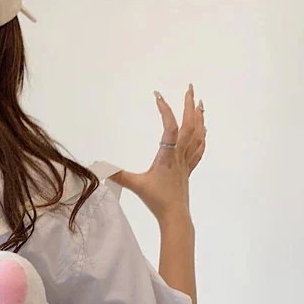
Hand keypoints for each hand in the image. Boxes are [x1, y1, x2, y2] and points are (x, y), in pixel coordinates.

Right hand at [112, 84, 205, 223]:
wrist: (175, 215)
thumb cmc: (157, 200)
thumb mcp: (136, 186)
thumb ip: (118, 175)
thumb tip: (100, 167)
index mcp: (167, 155)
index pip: (169, 127)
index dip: (165, 109)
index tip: (158, 95)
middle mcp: (179, 155)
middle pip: (189, 125)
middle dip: (190, 105)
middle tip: (190, 88)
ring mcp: (186, 162)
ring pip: (197, 135)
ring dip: (199, 118)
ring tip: (200, 103)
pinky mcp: (188, 170)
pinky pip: (198, 150)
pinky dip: (202, 138)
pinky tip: (203, 131)